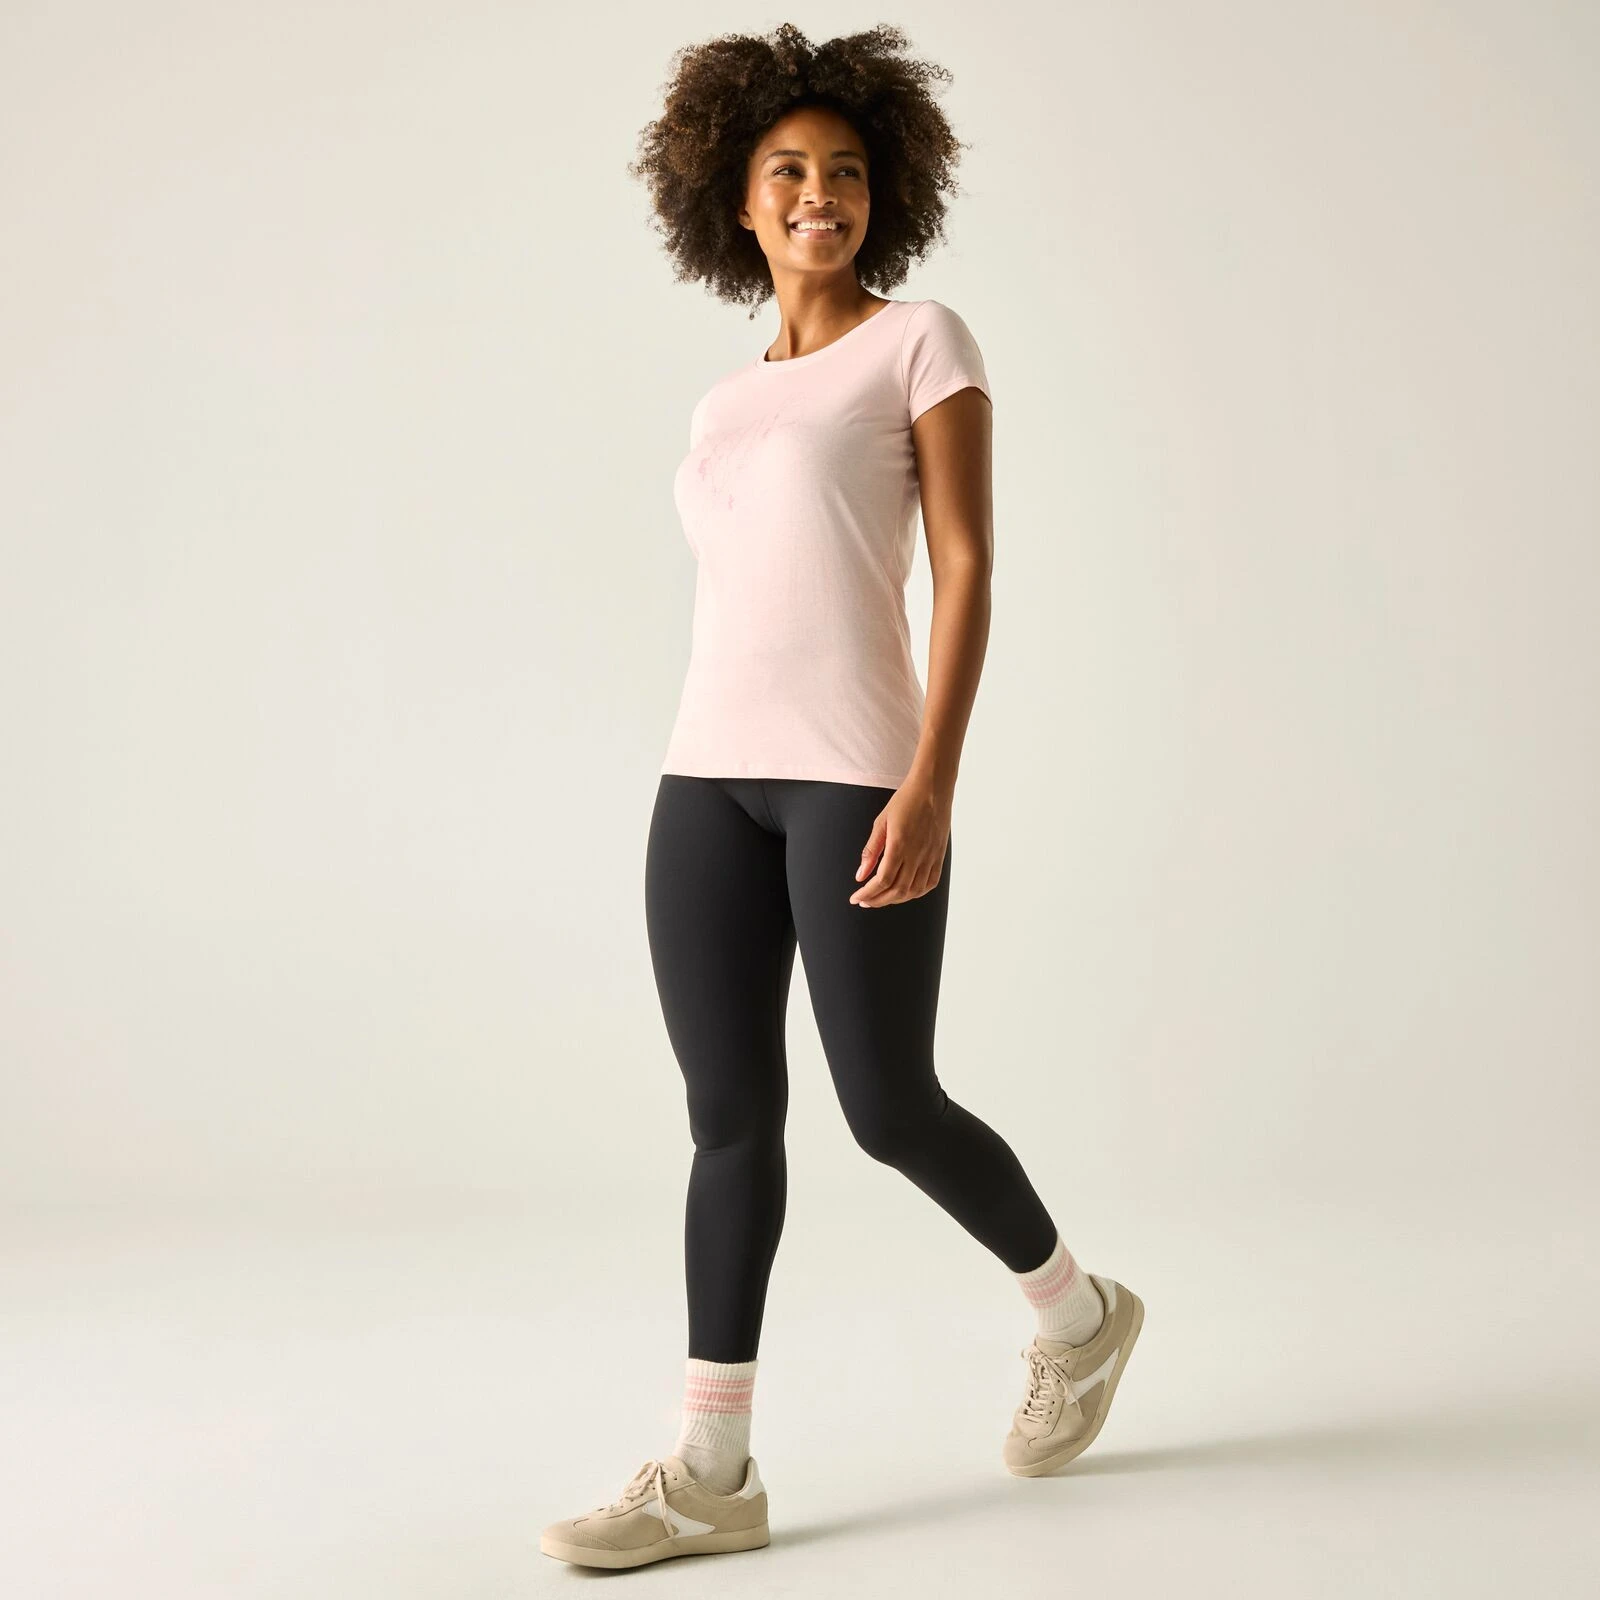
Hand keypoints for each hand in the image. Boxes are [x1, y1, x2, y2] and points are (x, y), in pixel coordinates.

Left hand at [849, 775, 951, 907]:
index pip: (882, 881)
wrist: (933, 788)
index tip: (855, 897)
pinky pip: (929, 883)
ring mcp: (931, 857)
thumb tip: (860, 875)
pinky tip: (904, 893)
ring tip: (880, 898)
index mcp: (900, 845)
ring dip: (895, 900)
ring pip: (913, 891)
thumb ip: (871, 851)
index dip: (867, 893)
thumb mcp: (881, 822)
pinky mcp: (939, 856)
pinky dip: (915, 893)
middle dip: (878, 900)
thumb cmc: (906, 801)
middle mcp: (917, 855)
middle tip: (864, 901)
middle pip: (897, 891)